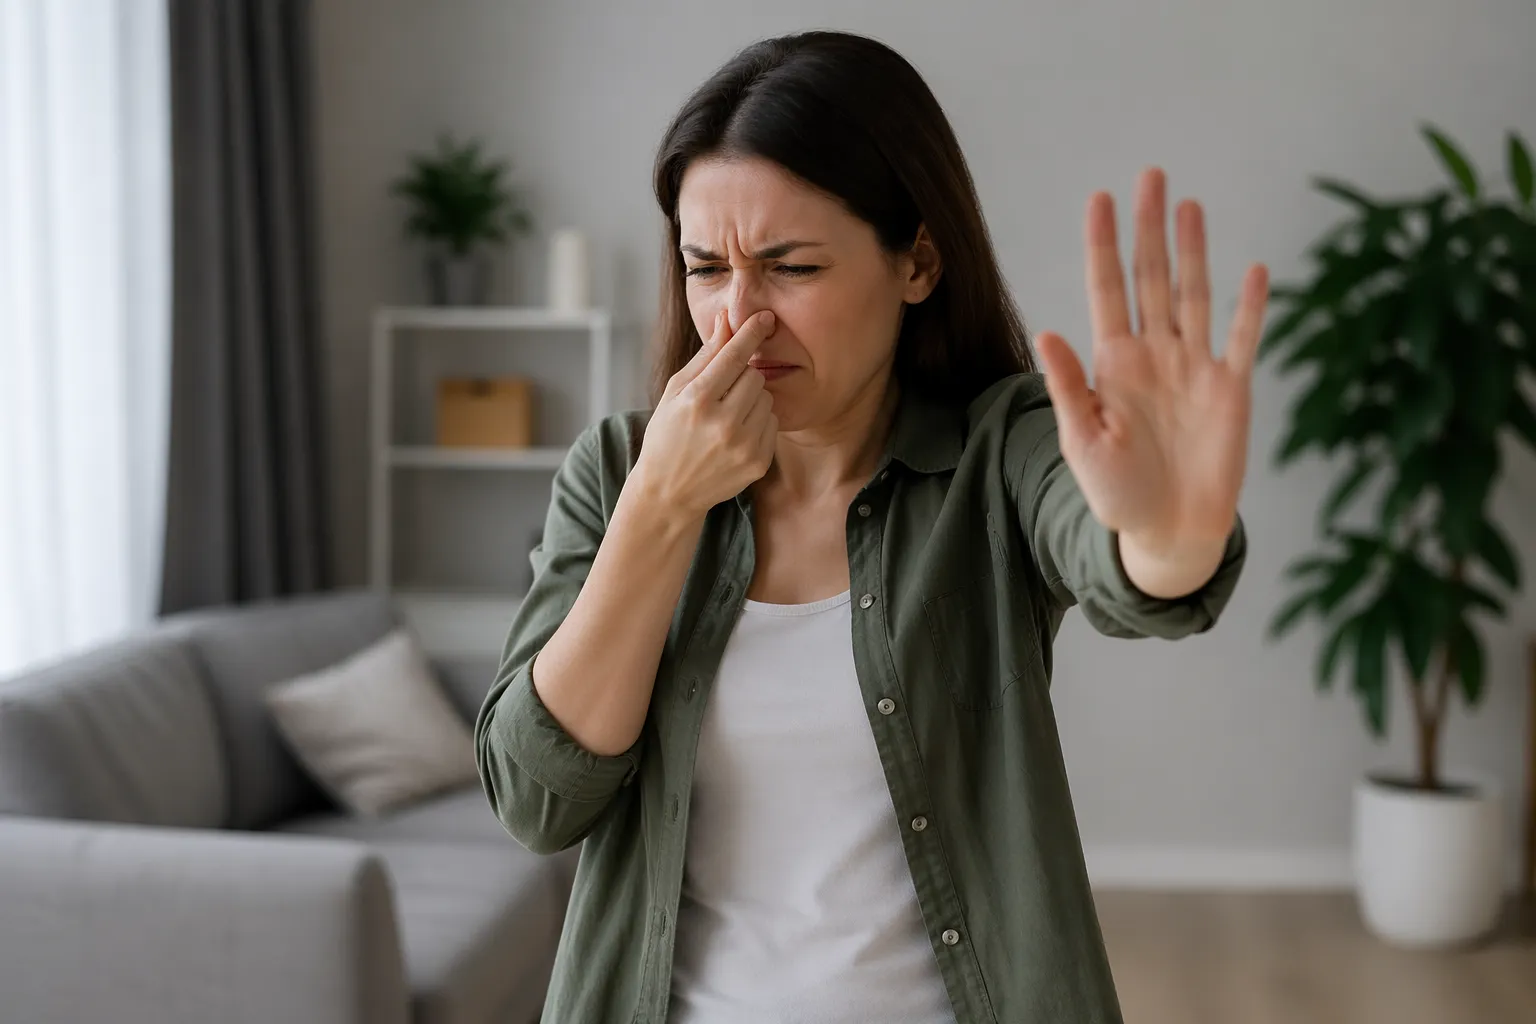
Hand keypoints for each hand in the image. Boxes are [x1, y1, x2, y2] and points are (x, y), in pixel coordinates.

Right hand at [632, 309, 778, 519]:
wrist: (669, 492)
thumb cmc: (668, 434)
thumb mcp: (675, 392)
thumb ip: (705, 356)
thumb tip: (726, 320)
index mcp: (697, 401)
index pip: (734, 356)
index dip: (751, 333)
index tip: (765, 317)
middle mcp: (722, 423)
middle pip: (755, 375)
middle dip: (743, 376)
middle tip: (723, 392)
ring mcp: (743, 446)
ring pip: (766, 398)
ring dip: (751, 400)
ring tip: (727, 416)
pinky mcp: (758, 463)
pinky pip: (772, 424)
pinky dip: (758, 424)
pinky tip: (735, 435)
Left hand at [1035, 168, 1267, 580]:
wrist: (1166, 531)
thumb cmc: (1117, 492)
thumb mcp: (1083, 442)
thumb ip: (1069, 388)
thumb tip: (1046, 333)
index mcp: (1113, 363)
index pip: (1106, 289)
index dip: (1103, 244)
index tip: (1099, 198)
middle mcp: (1154, 354)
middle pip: (1152, 278)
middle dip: (1149, 229)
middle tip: (1150, 176)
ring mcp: (1194, 367)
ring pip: (1195, 295)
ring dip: (1194, 251)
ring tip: (1189, 204)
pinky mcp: (1230, 390)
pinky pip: (1242, 339)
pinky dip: (1250, 306)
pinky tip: (1255, 268)